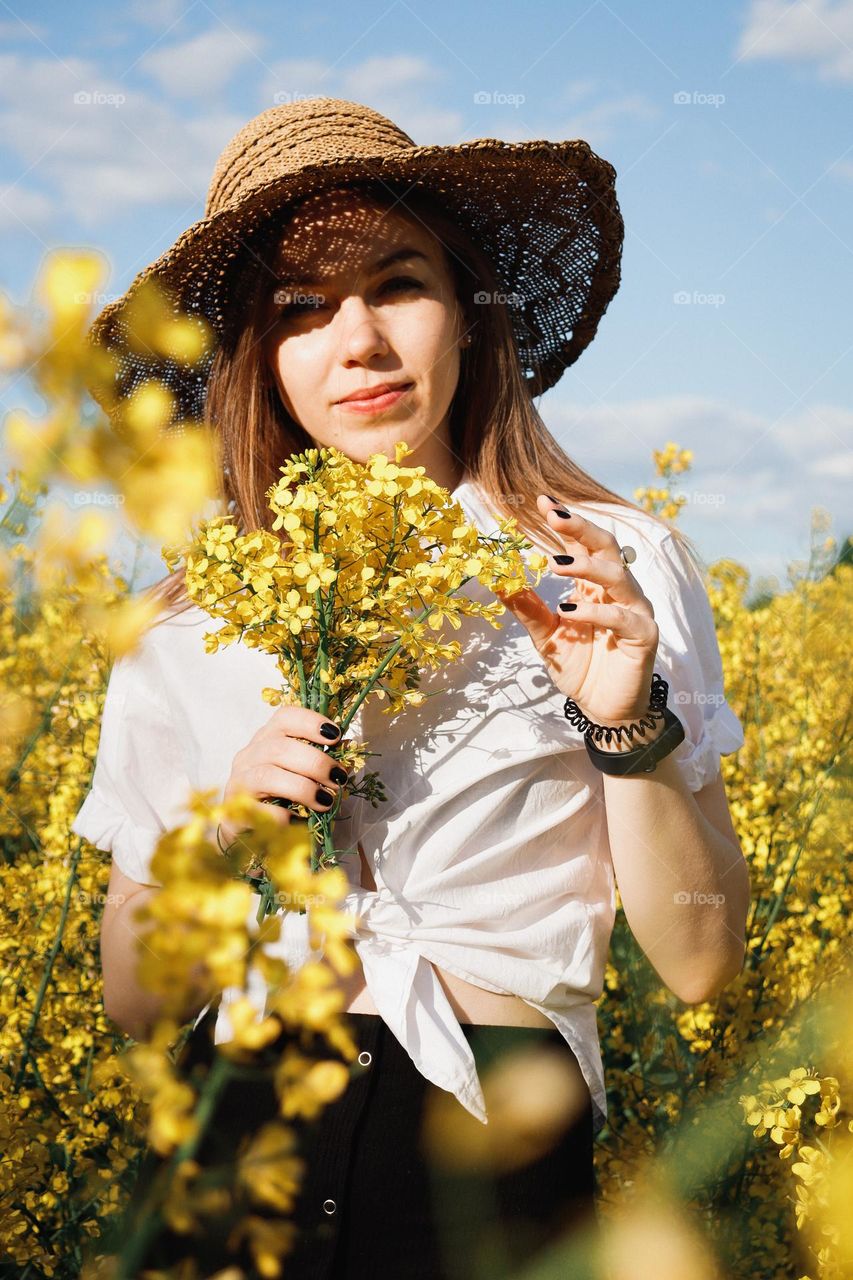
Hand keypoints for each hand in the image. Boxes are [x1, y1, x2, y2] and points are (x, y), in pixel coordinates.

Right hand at [219, 706, 348, 848]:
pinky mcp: (235, 813)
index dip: (310, 722)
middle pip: (279, 747)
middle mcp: (248, 757)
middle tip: (337, 778)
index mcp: (266, 740)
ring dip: (303, 788)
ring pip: (268, 776)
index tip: (335, 736)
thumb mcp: (300, 775)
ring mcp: (239, 784)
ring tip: (324, 802)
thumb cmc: (280, 798)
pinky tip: (298, 821)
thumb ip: (320, 762)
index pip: (284, 718)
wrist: (248, 833)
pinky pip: (261, 811)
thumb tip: (349, 754)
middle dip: (315, 762)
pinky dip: (284, 816)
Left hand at [494, 496, 659, 726]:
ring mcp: (635, 611)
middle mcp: (618, 591)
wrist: (603, 710)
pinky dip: (596, 611)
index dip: (566, 521)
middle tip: (553, 517)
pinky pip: (624, 616)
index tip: (542, 502)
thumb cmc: (580, 668)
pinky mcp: (644, 636)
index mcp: (594, 585)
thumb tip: (496, 578)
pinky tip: (570, 611)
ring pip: (618, 575)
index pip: (583, 543)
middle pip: (606, 547)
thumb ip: (527, 607)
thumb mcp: (545, 635)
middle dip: (580, 529)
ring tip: (553, 564)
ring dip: (585, 566)